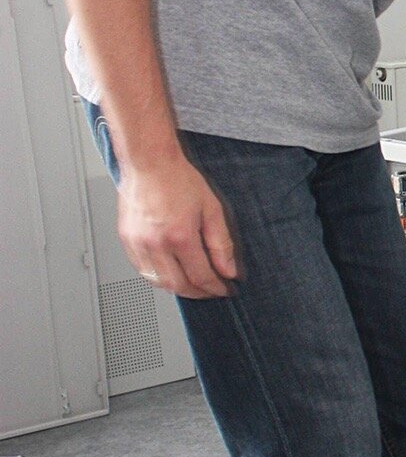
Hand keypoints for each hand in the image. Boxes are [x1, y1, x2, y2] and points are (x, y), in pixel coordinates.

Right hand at [118, 154, 238, 298]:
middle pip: (178, 285)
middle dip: (198, 293)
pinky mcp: (126, 240)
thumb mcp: (211, 209)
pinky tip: (170, 273)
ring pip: (157, 282)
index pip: (200, 276)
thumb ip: (220, 244)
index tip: (224, 289)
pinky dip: (158, 278)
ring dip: (177, 288)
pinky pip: (142, 270)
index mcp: (179, 236)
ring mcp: (138, 243)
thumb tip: (228, 269)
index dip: (215, 288)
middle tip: (211, 290)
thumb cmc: (178, 179)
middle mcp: (156, 243)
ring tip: (193, 284)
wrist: (149, 163)